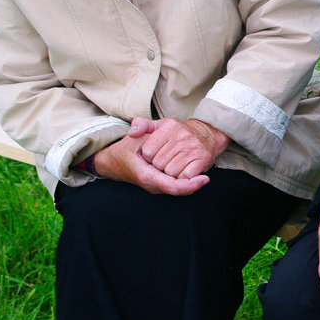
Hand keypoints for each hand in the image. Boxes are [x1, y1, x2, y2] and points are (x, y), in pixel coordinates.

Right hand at [94, 127, 208, 195]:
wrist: (113, 163)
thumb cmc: (125, 149)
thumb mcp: (133, 136)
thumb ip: (140, 129)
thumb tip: (137, 129)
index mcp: (147, 175)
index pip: (173, 186)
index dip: (190, 184)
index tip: (205, 178)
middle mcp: (152, 185)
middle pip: (178, 190)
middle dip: (193, 185)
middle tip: (207, 177)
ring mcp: (155, 187)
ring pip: (178, 190)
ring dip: (190, 185)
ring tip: (204, 177)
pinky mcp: (158, 185)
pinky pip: (174, 186)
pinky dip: (185, 183)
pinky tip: (195, 176)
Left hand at [132, 117, 229, 178]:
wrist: (209, 135)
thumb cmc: (179, 133)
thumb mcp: (160, 125)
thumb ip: (142, 125)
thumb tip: (132, 133)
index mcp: (169, 126)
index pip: (148, 151)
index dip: (150, 156)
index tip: (157, 152)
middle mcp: (182, 136)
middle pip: (158, 163)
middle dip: (160, 165)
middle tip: (168, 159)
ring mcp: (194, 148)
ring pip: (170, 172)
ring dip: (171, 172)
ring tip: (176, 164)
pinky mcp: (203, 160)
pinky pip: (184, 177)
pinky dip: (183, 176)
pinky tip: (185, 169)